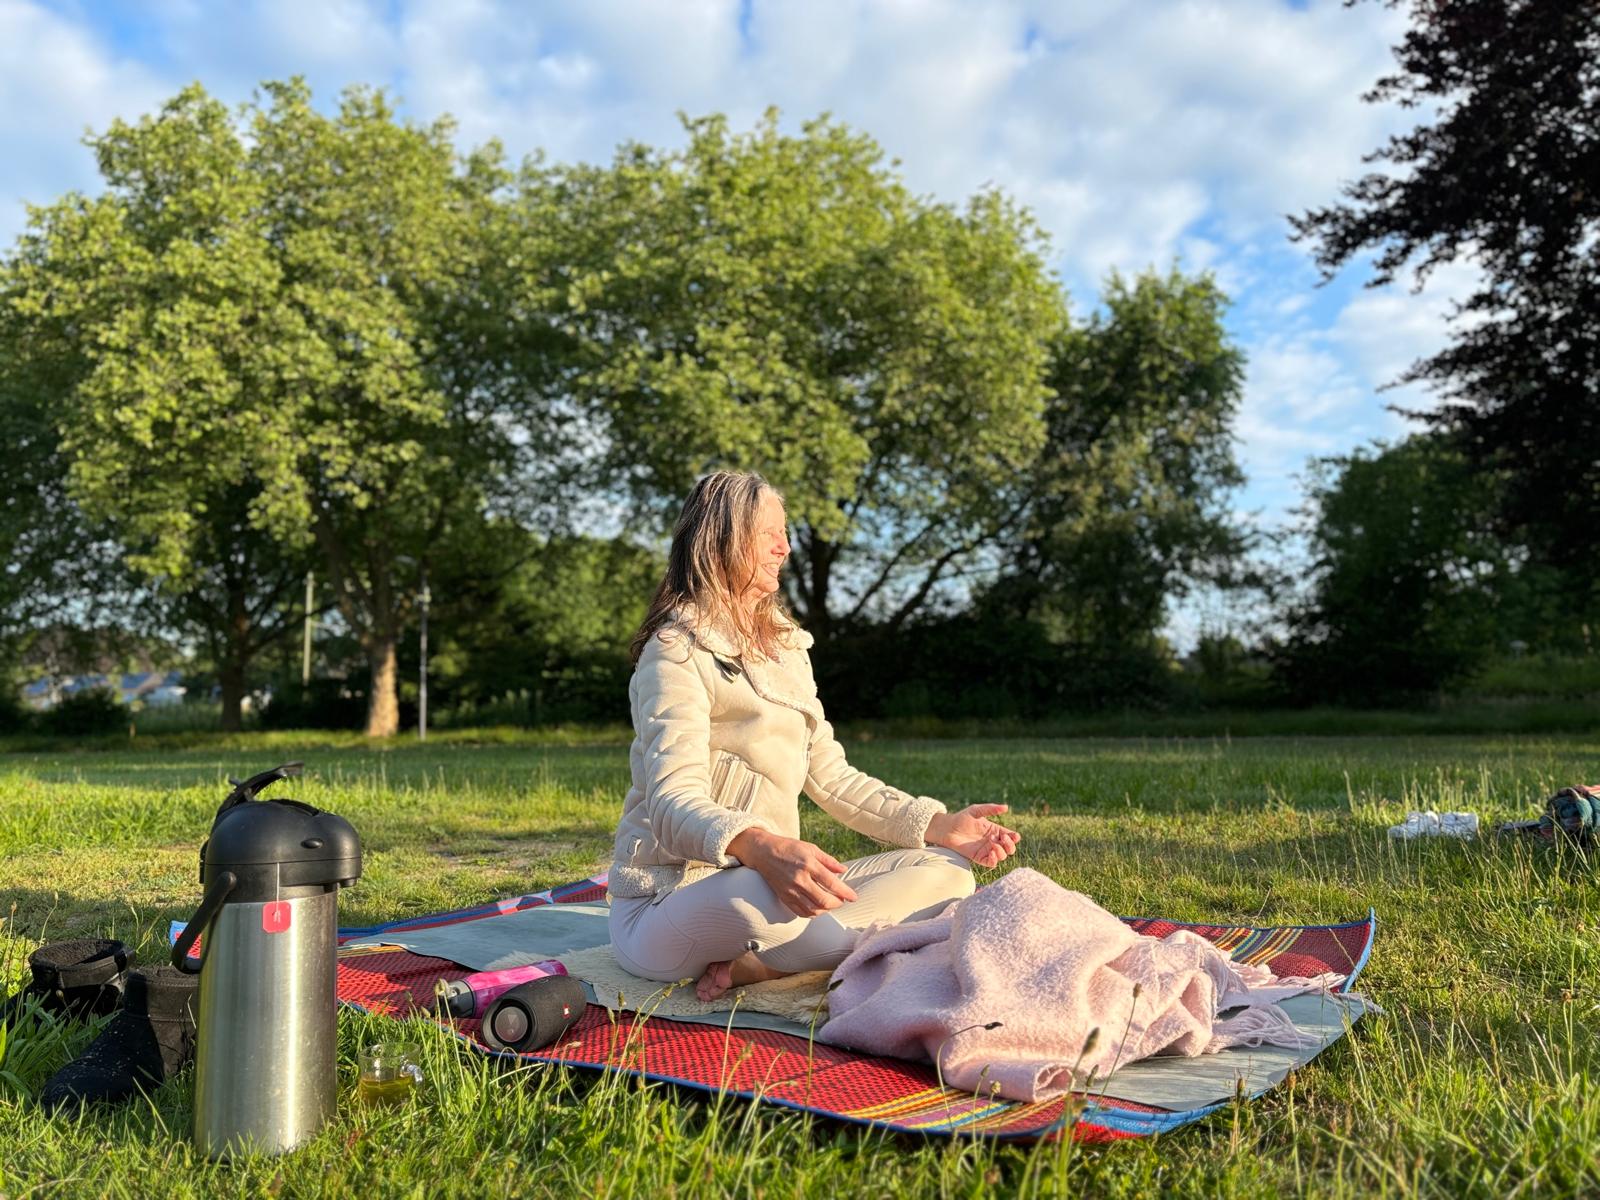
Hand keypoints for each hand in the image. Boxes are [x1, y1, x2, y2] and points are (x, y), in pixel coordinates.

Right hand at [727, 829, 858, 917]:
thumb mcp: (811, 848)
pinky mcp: (783, 897)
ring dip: (826, 910)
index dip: (845, 892)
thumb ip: (828, 861)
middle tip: (842, 900)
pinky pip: (800, 912)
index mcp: (808, 864)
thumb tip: (844, 870)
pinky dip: (812, 914)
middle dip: (837, 903)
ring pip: (812, 909)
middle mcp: (799, 879)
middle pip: (823, 900)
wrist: (764, 852)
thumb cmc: (790, 848)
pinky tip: (818, 908)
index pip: (831, 883)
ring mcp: (790, 890)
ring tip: (831, 904)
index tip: (854, 897)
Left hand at [926, 804, 1020, 868]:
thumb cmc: (961, 818)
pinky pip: (991, 863)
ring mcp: (986, 850)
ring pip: (1002, 856)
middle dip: (1010, 845)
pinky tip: (991, 852)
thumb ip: (991, 809)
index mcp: (995, 831)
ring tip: (992, 842)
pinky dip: (994, 860)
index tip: (1014, 835)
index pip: (1010, 836)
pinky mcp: (979, 858)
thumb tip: (1006, 807)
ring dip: (1001, 851)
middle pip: (1010, 848)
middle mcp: (993, 841)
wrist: (947, 828)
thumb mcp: (976, 810)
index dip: (1015, 837)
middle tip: (1003, 839)